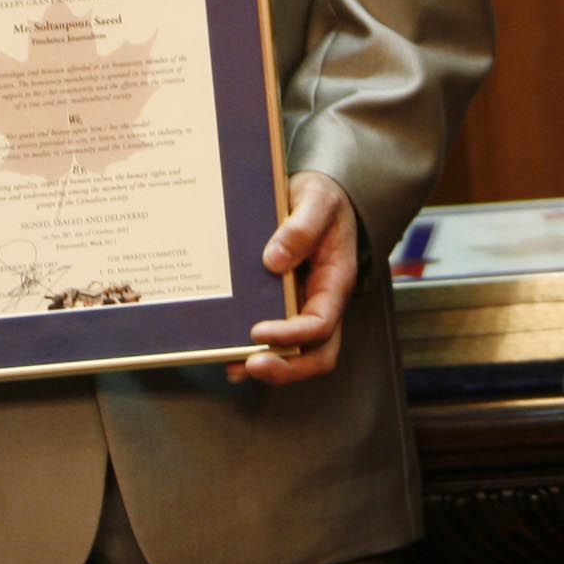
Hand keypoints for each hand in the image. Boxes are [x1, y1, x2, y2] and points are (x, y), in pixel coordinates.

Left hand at [233, 172, 359, 386]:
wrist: (318, 195)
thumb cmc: (323, 199)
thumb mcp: (318, 201)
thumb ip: (302, 228)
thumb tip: (274, 261)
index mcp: (335, 280)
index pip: (321, 323)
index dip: (292, 335)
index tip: (259, 331)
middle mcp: (321, 301)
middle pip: (316, 354)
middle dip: (286, 368)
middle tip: (251, 367)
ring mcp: (303, 306)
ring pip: (295, 353)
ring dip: (268, 364)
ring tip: (233, 367)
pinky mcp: (283, 305)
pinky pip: (274, 337)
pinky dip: (252, 350)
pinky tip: (227, 353)